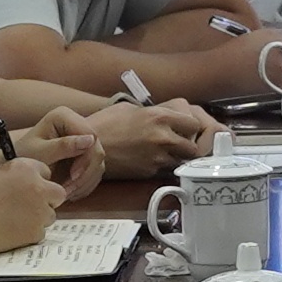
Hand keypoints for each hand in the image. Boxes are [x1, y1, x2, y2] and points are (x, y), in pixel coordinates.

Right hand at [0, 157, 63, 257]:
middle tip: (27, 208)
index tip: (25, 191)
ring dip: (37, 218)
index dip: (37, 183)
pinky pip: (40, 234)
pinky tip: (9, 232)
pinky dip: (28, 235)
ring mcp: (39, 211)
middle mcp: (37, 186)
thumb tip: (32, 188)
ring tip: (12, 220)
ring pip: (50, 216)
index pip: (46, 173)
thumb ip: (18, 178)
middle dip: (47, 200)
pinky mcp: (35, 232)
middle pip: (58, 194)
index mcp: (26, 167)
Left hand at [12, 108, 107, 200]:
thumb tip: (90, 139)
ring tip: (66, 193)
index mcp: (64, 116)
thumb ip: (64, 146)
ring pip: (97, 162)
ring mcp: (82, 138)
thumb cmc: (24, 156)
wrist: (20, 167)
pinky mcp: (85, 152)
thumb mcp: (41, 153)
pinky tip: (71, 191)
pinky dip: (85, 183)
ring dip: (84, 181)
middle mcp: (76, 123)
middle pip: (96, 149)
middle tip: (69, 190)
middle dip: (85, 173)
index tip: (73, 176)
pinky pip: (95, 170)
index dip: (86, 157)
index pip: (90, 135)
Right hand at [89, 97, 217, 169]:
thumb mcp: (133, 109)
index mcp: (159, 117)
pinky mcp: (148, 172)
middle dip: (189, 146)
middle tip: (180, 143)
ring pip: (181, 161)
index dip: (191, 127)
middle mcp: (162, 138)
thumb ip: (156, 113)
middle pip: (193, 147)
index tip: (185, 128)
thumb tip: (170, 119)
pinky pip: (164, 169)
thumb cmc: (105, 123)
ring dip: (178, 157)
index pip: (194, 124)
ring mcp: (156, 157)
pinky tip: (150, 158)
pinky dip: (162, 166)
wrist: (87, 146)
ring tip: (165, 151)